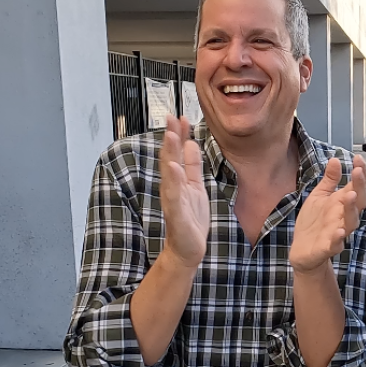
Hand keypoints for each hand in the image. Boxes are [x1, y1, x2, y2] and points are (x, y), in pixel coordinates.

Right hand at [158, 115, 209, 268]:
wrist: (188, 249)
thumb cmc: (191, 220)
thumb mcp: (195, 187)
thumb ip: (192, 167)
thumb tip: (190, 143)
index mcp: (179, 180)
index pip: (177, 153)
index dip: (178, 135)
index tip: (180, 116)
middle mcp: (173, 187)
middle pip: (170, 158)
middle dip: (171, 138)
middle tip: (171, 118)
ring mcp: (173, 200)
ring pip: (170, 173)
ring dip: (170, 153)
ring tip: (173, 135)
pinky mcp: (176, 214)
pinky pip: (174, 195)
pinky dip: (173, 182)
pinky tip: (173, 168)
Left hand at [290, 156, 365, 272]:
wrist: (302, 250)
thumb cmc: (314, 223)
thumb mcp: (319, 197)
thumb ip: (329, 180)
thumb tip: (336, 159)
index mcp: (342, 203)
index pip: (356, 187)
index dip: (360, 174)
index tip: (358, 158)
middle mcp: (343, 217)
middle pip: (358, 202)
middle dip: (360, 187)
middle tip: (357, 172)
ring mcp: (338, 232)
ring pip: (351, 222)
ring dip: (351, 209)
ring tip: (349, 195)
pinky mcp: (328, 248)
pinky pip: (336, 244)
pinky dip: (339, 238)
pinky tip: (340, 231)